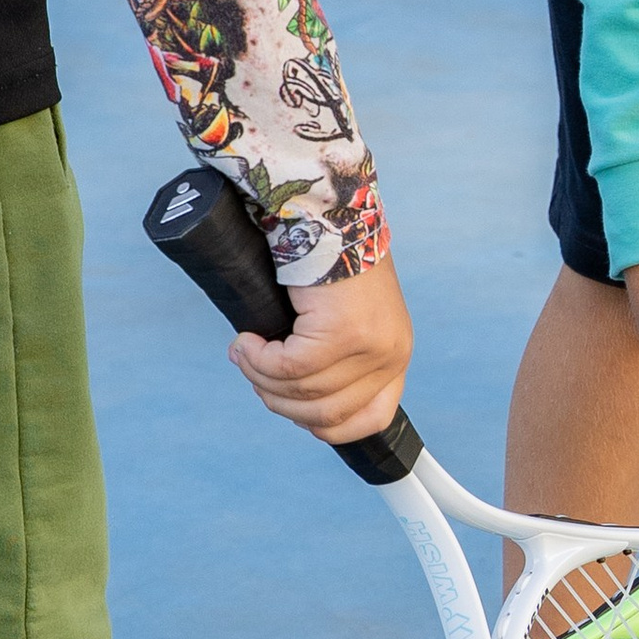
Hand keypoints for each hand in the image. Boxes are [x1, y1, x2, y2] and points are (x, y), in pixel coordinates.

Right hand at [230, 254, 412, 443]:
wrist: (331, 213)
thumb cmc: (330, 262)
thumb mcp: (346, 319)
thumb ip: (332, 360)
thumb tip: (286, 394)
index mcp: (394, 357)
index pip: (370, 420)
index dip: (323, 424)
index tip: (290, 405)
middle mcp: (390, 356)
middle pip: (325, 413)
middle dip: (278, 399)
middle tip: (252, 370)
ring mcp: (370, 347)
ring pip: (302, 391)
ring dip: (260, 377)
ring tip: (244, 351)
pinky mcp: (343, 333)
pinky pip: (289, 367)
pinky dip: (259, 360)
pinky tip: (246, 341)